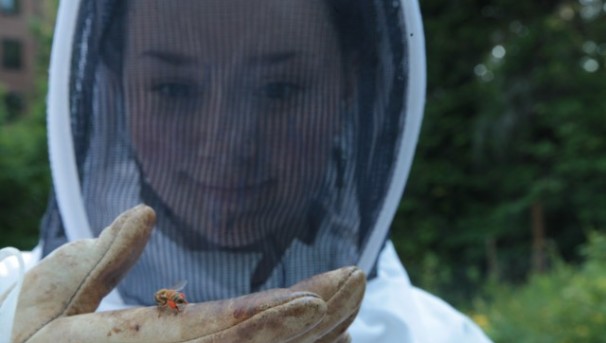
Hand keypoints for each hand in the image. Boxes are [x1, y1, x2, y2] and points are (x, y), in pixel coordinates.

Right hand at [6, 205, 365, 341]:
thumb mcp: (52, 306)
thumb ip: (96, 263)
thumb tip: (143, 214)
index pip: (227, 331)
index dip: (276, 316)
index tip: (325, 295)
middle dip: (320, 315)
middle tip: (359, 280)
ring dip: (322, 332)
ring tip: (354, 297)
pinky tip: (333, 333)